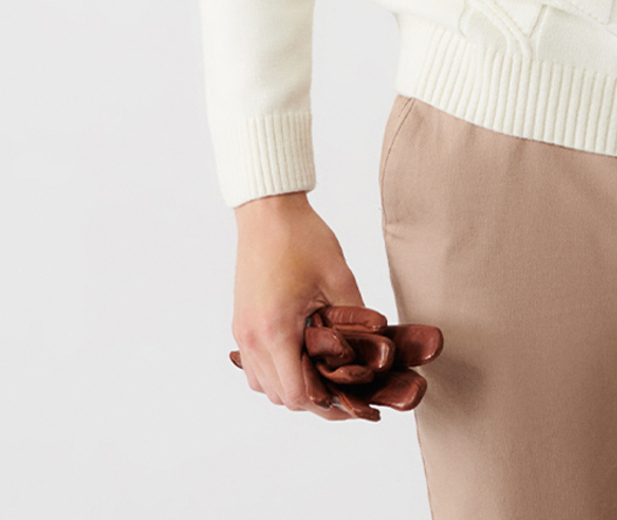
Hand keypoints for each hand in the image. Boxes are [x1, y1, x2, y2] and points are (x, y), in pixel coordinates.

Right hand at [231, 192, 367, 420]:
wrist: (267, 211)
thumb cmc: (301, 238)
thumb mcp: (339, 277)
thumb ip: (355, 317)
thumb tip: (374, 346)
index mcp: (275, 330)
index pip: (297, 394)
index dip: (327, 404)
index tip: (353, 401)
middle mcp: (252, 338)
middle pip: (280, 396)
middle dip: (314, 400)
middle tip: (347, 394)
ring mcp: (242, 332)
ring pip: (263, 385)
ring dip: (292, 387)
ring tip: (325, 378)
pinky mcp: (241, 323)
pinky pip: (254, 365)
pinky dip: (276, 372)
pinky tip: (301, 358)